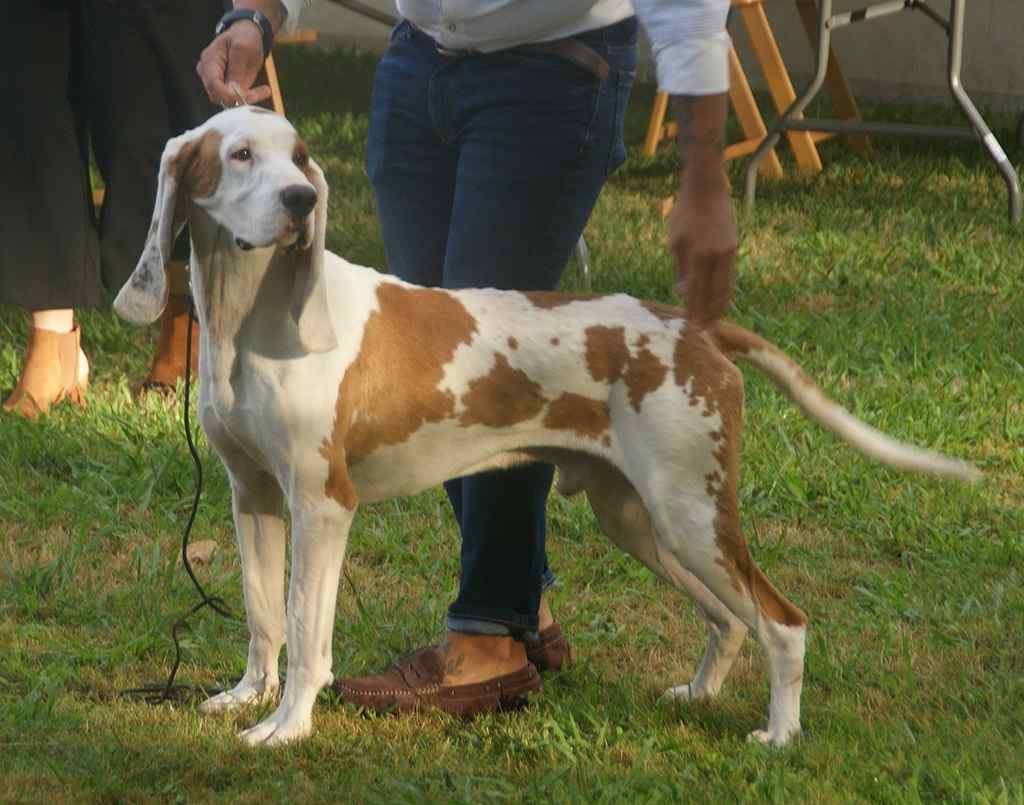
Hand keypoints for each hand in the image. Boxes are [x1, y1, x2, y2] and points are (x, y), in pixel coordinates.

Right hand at [197, 23, 272, 106]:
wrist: (247, 36)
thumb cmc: (244, 38)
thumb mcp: (243, 49)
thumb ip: (236, 70)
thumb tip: (233, 92)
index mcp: (209, 60)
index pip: (213, 84)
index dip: (228, 95)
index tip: (248, 97)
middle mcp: (207, 73)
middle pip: (218, 96)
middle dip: (240, 98)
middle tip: (264, 90)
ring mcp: (215, 81)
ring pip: (227, 101)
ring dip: (247, 99)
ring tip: (265, 90)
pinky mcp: (225, 88)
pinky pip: (235, 100)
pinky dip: (249, 98)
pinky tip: (263, 90)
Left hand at [668, 170, 736, 325]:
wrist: (707, 190)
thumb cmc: (685, 214)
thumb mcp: (675, 242)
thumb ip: (681, 269)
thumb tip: (684, 293)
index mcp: (699, 255)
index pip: (696, 290)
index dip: (694, 309)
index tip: (690, 325)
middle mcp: (717, 256)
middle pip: (715, 293)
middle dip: (709, 313)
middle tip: (704, 330)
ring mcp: (728, 252)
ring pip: (726, 286)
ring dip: (719, 305)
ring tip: (714, 320)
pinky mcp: (733, 248)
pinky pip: (729, 276)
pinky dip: (724, 290)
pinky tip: (719, 299)